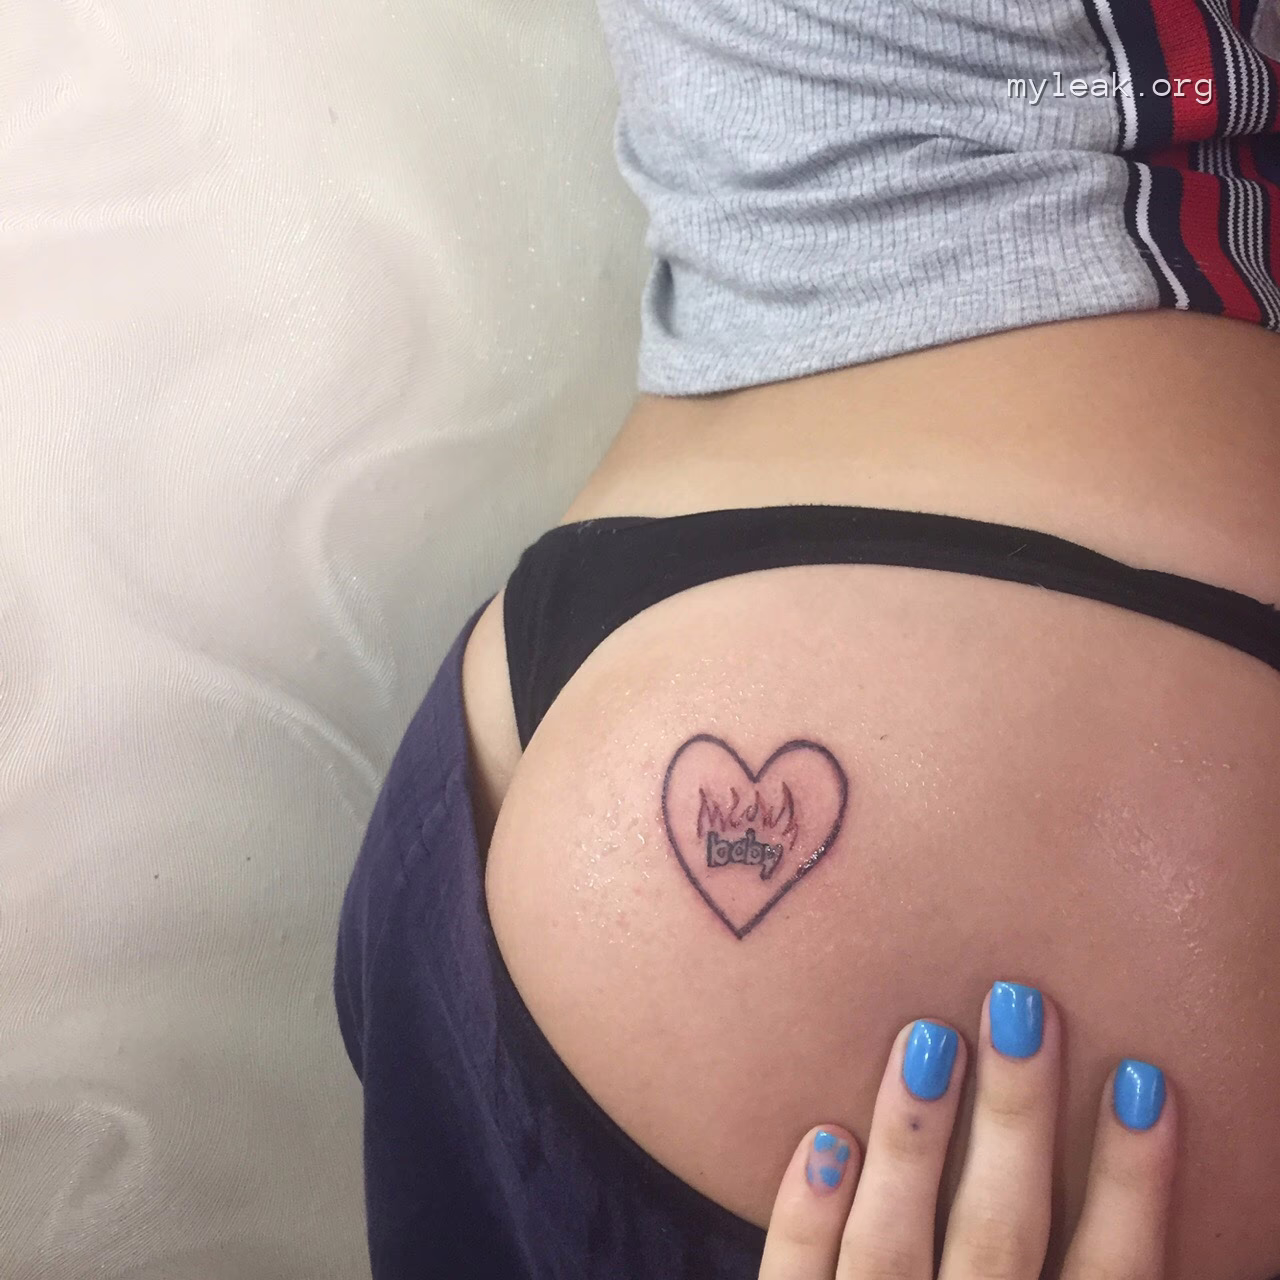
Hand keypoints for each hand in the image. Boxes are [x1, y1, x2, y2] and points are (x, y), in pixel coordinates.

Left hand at [758, 982, 1176, 1278]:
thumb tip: (1130, 1217)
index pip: (1109, 1278)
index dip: (1133, 1184)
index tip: (1139, 1080)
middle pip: (999, 1237)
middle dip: (1015, 1122)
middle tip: (1019, 1006)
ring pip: (892, 1247)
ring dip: (913, 1142)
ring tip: (926, 1035)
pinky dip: (805, 1218)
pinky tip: (822, 1136)